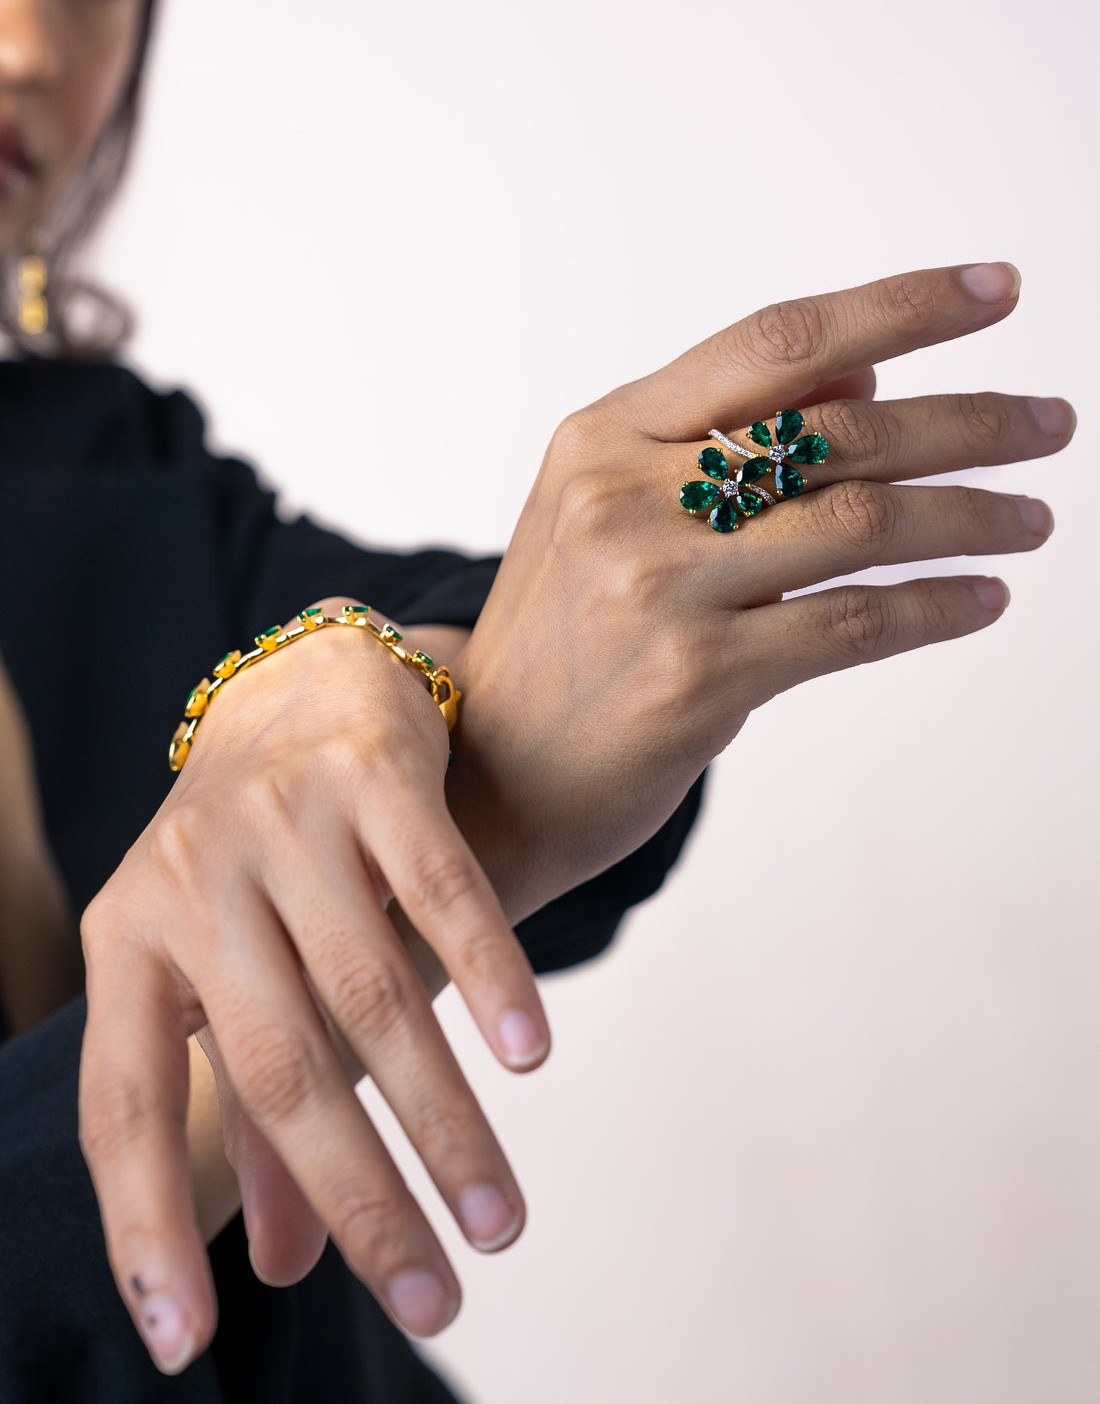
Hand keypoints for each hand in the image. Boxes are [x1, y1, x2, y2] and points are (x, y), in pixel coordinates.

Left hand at [78, 603, 550, 1375]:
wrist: (300, 685)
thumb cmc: (256, 867)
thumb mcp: (225, 975)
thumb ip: (251, 1113)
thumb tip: (286, 1266)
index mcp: (126, 939)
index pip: (117, 1104)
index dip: (144, 1224)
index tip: (187, 1345)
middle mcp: (188, 877)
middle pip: (276, 1064)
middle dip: (361, 1197)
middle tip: (437, 1301)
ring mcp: (279, 817)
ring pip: (369, 989)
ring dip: (442, 1115)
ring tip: (498, 1217)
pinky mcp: (368, 769)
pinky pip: (436, 884)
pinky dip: (486, 972)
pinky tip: (530, 1057)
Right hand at [444, 261, 1073, 922]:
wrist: (493, 770)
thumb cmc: (568, 633)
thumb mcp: (613, 509)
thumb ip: (727, 436)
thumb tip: (872, 376)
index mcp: (603, 434)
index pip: (774, 343)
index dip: (898, 308)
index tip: (996, 291)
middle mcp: (623, 495)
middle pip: (834, 429)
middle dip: (968, 420)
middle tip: (1054, 421)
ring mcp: (657, 585)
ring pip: (858, 522)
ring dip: (970, 514)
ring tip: (1036, 516)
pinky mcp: (696, 678)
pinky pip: (852, 622)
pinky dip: (934, 604)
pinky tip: (984, 596)